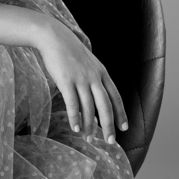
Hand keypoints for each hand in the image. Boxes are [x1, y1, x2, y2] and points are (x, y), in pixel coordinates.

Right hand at [35, 20, 128, 142]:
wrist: (54, 37)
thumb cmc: (68, 51)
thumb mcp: (87, 63)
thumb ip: (93, 77)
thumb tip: (93, 95)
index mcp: (102, 73)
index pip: (115, 96)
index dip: (121, 113)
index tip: (124, 127)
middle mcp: (94, 77)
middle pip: (106, 105)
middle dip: (109, 125)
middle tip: (111, 141)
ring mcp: (80, 79)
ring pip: (89, 107)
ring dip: (90, 125)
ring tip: (90, 139)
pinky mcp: (66, 81)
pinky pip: (73, 103)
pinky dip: (75, 117)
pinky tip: (75, 128)